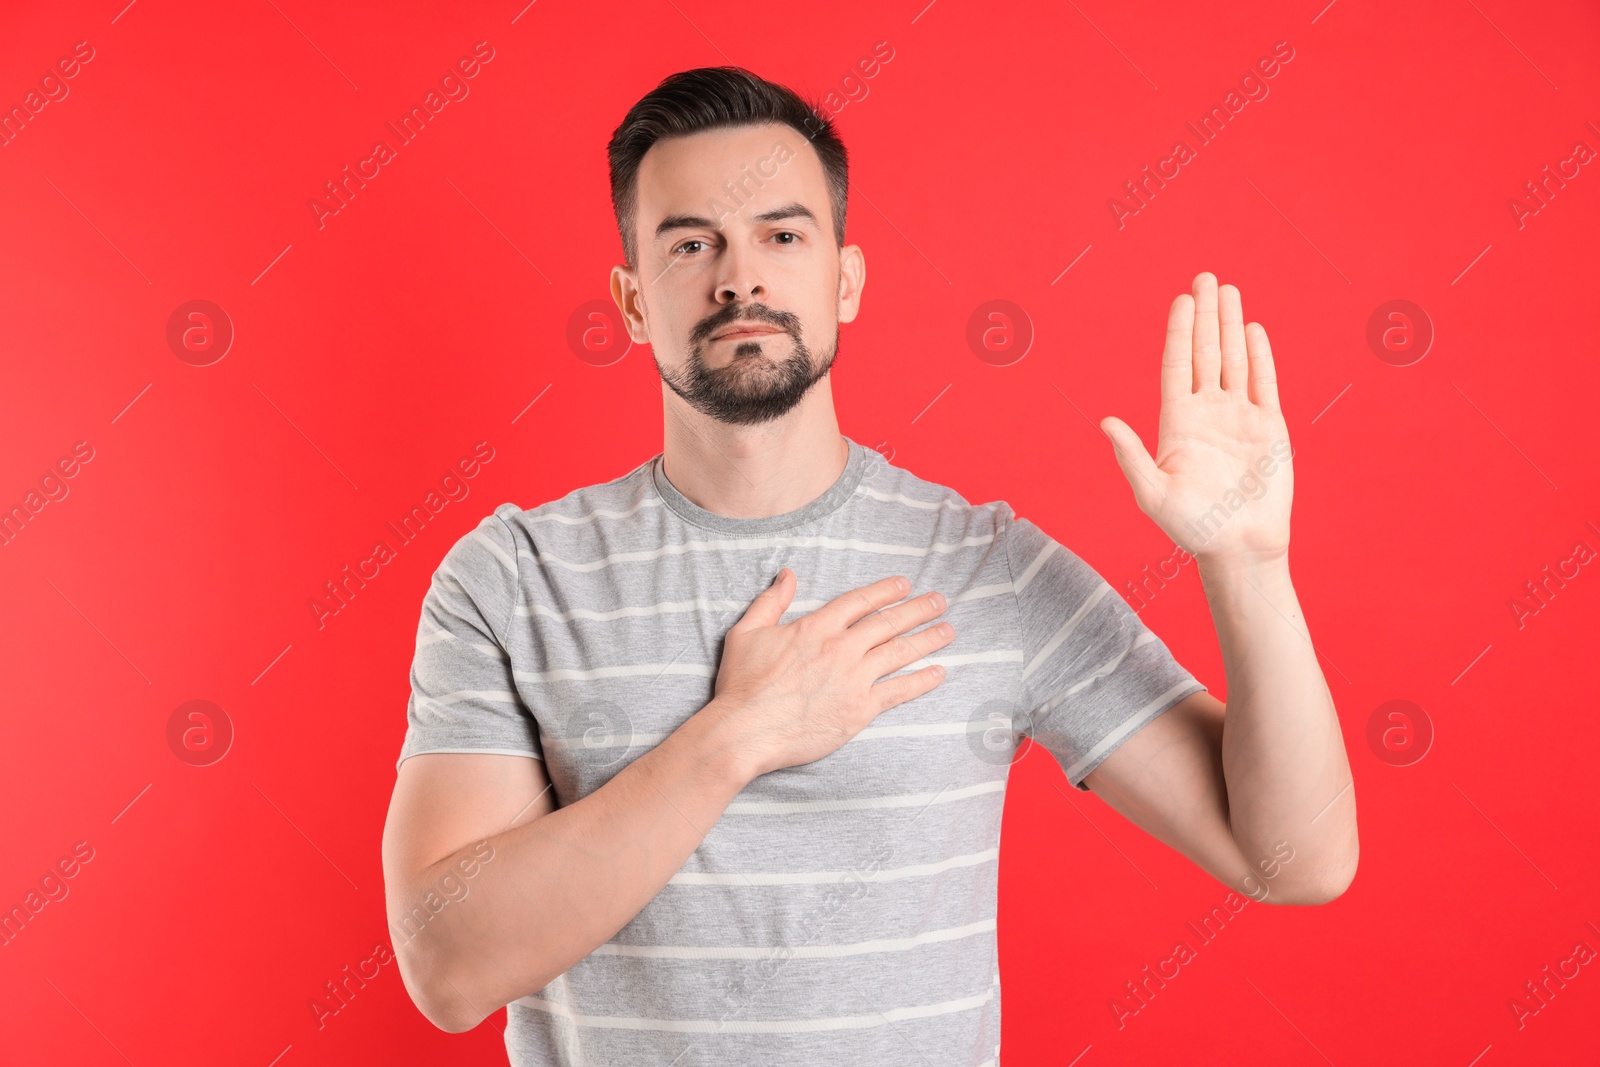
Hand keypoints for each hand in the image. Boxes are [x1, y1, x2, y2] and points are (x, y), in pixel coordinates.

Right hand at [710, 569, 953, 778]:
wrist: (745, 732)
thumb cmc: (741, 685)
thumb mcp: (746, 632)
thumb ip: (771, 601)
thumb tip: (788, 575)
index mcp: (816, 627)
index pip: (860, 601)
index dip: (886, 591)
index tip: (904, 585)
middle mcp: (841, 648)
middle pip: (888, 622)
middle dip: (918, 609)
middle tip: (939, 601)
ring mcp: (854, 679)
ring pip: (900, 652)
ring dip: (928, 639)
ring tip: (948, 630)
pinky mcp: (860, 710)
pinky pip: (899, 691)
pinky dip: (922, 680)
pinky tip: (939, 673)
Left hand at [1100, 271, 1292, 566]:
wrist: (1240, 546)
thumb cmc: (1192, 527)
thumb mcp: (1152, 494)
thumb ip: (1131, 456)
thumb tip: (1105, 422)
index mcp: (1177, 423)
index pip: (1177, 365)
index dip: (1179, 332)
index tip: (1182, 300)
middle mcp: (1207, 413)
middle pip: (1205, 353)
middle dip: (1206, 315)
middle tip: (1206, 277)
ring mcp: (1239, 417)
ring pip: (1234, 360)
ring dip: (1231, 325)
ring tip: (1229, 290)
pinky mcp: (1268, 427)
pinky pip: (1264, 383)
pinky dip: (1259, 356)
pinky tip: (1253, 330)